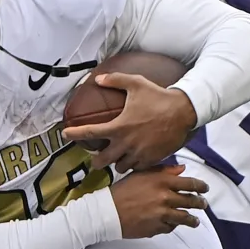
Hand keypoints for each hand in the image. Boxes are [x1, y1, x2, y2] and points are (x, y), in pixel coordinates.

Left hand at [64, 73, 197, 171]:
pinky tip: (133, 161)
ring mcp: (139, 154)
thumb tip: (98, 79)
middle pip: (103, 161)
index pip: (90, 133)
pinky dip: (133, 166)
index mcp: (119, 126)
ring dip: (116, 164)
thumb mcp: (136, 83)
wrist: (184, 111)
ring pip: (120, 167)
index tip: (65, 134)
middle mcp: (126, 143)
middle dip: (96, 162)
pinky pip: (137, 169)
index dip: (75, 134)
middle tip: (95, 160)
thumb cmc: (159, 97)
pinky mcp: (152, 160)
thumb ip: (115, 80)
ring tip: (117, 159)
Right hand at [108, 164, 207, 238]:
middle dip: (200, 203)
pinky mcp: (157, 227)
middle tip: (203, 204)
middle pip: (191, 201)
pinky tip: (173, 224)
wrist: (108, 211)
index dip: (201, 186)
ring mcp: (163, 214)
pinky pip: (171, 227)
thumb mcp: (142, 173)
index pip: (190, 183)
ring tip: (195, 221)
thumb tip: (182, 169)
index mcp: (162, 181)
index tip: (205, 189)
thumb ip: (164, 170)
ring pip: (185, 218)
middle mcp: (165, 197)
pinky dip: (173, 225)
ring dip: (192, 220)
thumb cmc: (122, 191)